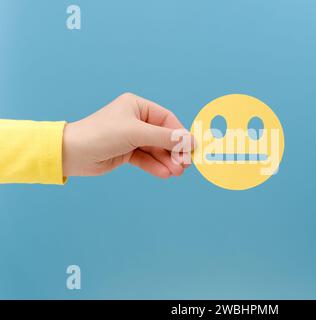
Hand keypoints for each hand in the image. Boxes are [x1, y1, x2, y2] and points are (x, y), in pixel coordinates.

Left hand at [62, 93, 193, 177]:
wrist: (72, 153)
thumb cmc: (101, 134)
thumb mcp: (136, 133)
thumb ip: (165, 138)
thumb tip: (190, 140)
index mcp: (138, 106)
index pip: (167, 120)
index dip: (180, 134)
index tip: (191, 148)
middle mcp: (135, 120)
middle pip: (163, 136)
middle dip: (174, 151)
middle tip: (185, 165)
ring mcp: (131, 137)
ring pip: (156, 150)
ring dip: (167, 161)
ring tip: (177, 173)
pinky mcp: (126, 152)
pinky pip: (146, 159)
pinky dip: (155, 166)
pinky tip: (165, 174)